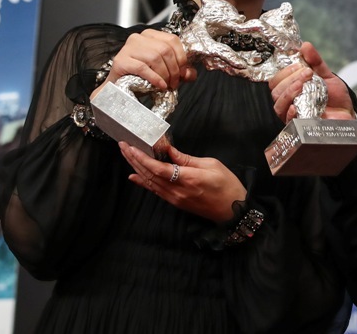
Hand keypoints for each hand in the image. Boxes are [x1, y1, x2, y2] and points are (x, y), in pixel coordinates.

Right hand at [93, 29, 196, 98]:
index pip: (173, 40)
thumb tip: (190, 74)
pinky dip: (154, 78)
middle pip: (165, 50)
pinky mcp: (121, 60)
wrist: (118, 88)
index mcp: (151, 35)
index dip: (182, 58)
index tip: (183, 73)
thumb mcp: (165, 72)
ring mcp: (128, 48)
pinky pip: (142, 67)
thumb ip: (181, 71)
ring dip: (164, 75)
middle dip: (174, 69)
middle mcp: (138, 38)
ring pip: (155, 58)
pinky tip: (159, 86)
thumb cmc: (141, 77)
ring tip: (166, 85)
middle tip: (174, 83)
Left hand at [119, 142, 245, 222]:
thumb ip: (187, 159)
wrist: (233, 210)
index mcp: (188, 179)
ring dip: (136, 168)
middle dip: (134, 159)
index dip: (143, 158)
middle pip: (150, 175)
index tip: (131, 147)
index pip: (159, 168)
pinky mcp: (175, 202)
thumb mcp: (211, 165)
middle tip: (123, 146)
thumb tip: (169, 150)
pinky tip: (134, 176)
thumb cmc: (227, 185)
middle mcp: (177, 191)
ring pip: (150, 182)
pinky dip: (143, 182)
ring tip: (126, 155)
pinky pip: (155, 191)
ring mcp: (175, 199)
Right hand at [269, 42, 355, 122]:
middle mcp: (289, 102)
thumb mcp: (327, 76)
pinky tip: (297, 106)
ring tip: (304, 85)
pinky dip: (290, 111)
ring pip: (278, 104)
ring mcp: (293, 114)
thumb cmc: (335, 97)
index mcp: (291, 88)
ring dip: (289, 92)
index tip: (301, 64)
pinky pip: (287, 120)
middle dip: (290, 79)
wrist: (347, 114)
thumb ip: (316, 62)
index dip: (285, 71)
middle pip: (275, 91)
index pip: (276, 80)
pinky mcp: (299, 126)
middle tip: (307, 73)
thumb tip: (305, 45)